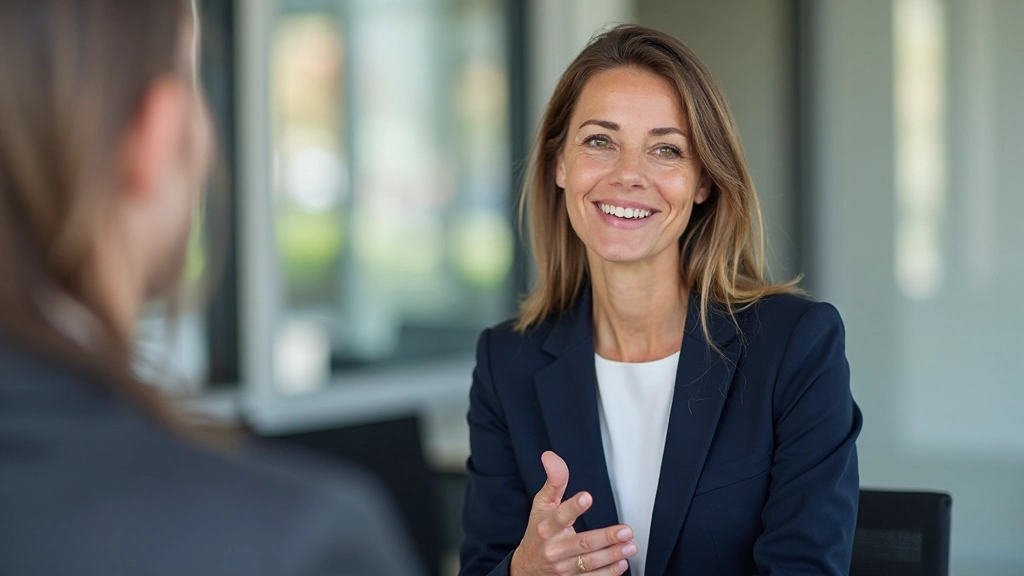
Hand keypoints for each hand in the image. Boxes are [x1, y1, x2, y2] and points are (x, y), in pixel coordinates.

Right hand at [510, 451, 635, 575]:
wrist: (527, 568)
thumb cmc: (538, 531)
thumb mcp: (541, 504)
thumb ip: (553, 481)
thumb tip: (550, 456)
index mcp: (546, 527)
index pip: (560, 516)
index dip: (573, 506)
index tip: (587, 497)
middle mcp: (554, 549)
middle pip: (582, 543)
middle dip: (606, 537)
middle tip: (626, 531)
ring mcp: (563, 568)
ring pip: (590, 563)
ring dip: (612, 555)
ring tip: (630, 546)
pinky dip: (608, 573)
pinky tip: (621, 564)